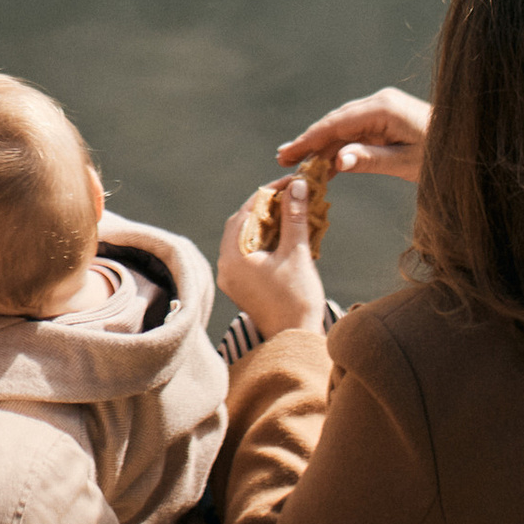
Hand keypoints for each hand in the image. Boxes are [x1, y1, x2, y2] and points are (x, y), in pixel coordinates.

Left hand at [219, 175, 329, 339]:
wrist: (295, 340)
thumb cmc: (296, 299)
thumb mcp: (296, 253)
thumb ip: (294, 217)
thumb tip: (296, 185)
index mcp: (233, 258)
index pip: (245, 213)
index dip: (267, 194)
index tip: (288, 183)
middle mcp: (226, 268)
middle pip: (241, 225)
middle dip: (265, 208)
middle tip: (288, 194)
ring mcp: (232, 279)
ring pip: (245, 239)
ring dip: (266, 224)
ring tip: (289, 211)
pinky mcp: (242, 287)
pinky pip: (248, 254)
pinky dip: (264, 241)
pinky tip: (284, 234)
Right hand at [277, 87, 430, 184]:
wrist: (471, 146)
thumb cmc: (442, 156)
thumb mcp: (407, 162)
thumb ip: (370, 160)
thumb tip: (336, 161)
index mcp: (383, 108)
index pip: (337, 122)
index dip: (310, 138)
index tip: (288, 153)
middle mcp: (380, 102)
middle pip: (335, 122)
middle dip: (310, 140)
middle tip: (283, 158)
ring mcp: (383, 110)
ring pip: (343, 127)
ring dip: (322, 144)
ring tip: (298, 161)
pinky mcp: (387, 120)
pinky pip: (356, 133)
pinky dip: (340, 147)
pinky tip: (325, 162)